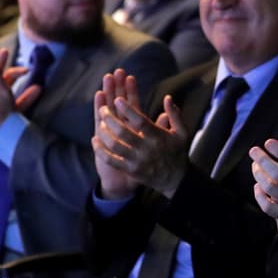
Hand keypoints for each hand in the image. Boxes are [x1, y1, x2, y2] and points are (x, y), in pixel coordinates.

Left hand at [91, 70, 190, 198]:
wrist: (175, 180)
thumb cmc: (177, 152)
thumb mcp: (182, 133)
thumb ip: (174, 115)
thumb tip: (167, 97)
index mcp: (158, 137)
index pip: (141, 121)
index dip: (128, 110)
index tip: (118, 100)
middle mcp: (146, 149)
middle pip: (123, 132)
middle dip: (110, 118)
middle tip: (103, 109)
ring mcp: (137, 160)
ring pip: (114, 145)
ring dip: (104, 132)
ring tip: (100, 123)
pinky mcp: (130, 170)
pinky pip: (111, 159)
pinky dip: (100, 150)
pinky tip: (95, 140)